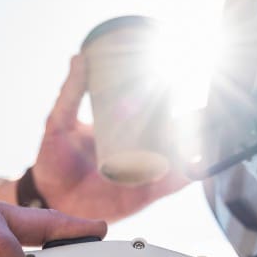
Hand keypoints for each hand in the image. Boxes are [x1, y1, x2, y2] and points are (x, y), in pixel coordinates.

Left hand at [31, 55, 189, 220]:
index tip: (180, 80)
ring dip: (193, 146)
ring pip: (176, 156)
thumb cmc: (52, 160)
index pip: (148, 110)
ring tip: (206, 133)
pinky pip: (171, 185)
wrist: (50, 199)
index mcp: (120, 129)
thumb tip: (79, 57)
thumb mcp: (60, 121)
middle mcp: (135, 149)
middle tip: (200, 106)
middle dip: (187, 120)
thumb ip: (71, 92)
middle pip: (168, 132)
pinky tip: (198, 166)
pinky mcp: (145, 194)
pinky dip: (187, 176)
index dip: (166, 97)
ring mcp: (142, 171)